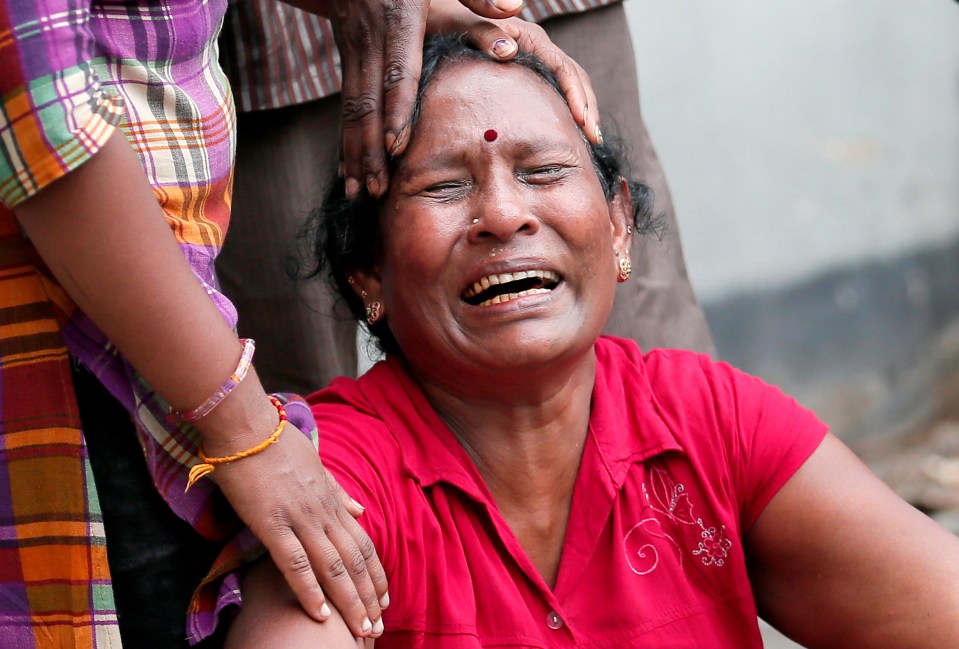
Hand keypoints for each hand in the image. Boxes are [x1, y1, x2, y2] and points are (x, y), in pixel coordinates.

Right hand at [198, 382, 388, 638]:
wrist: (246, 426)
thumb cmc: (275, 443)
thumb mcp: (316, 465)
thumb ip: (338, 491)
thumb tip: (361, 510)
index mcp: (331, 499)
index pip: (362, 543)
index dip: (375, 573)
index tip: (383, 599)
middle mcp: (322, 512)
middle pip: (354, 561)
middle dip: (368, 597)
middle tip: (378, 628)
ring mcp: (300, 518)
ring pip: (334, 567)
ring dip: (350, 602)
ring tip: (361, 630)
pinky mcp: (272, 524)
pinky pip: (296, 563)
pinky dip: (311, 591)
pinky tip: (320, 615)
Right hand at [321, 0, 526, 197]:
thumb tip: (514, 10)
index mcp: (399, 25)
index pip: (398, 75)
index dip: (397, 112)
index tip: (397, 148)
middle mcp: (373, 45)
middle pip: (368, 104)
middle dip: (370, 149)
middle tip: (376, 188)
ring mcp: (356, 57)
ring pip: (352, 111)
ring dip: (354, 155)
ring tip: (358, 193)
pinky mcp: (349, 66)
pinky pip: (345, 110)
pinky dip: (345, 145)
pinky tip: (347, 176)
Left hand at [426, 0, 601, 145]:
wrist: (435, 23)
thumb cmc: (444, 25)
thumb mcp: (460, 26)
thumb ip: (482, 34)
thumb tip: (508, 50)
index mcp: (526, 37)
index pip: (563, 67)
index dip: (576, 95)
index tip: (583, 123)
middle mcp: (536, 46)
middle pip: (575, 76)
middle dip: (588, 108)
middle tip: (594, 140)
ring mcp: (534, 59)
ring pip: (570, 84)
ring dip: (583, 110)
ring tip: (590, 140)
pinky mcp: (528, 72)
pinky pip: (556, 90)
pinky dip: (567, 110)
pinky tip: (569, 133)